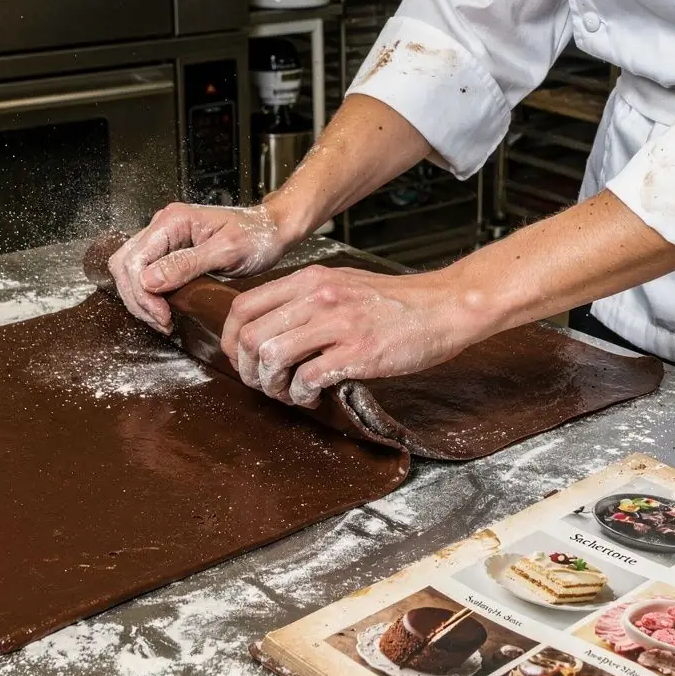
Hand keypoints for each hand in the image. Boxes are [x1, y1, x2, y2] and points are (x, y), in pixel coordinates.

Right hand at [108, 201, 289, 333]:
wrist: (272, 230)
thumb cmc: (257, 235)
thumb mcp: (227, 251)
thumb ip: (187, 264)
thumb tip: (148, 281)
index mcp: (173, 220)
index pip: (135, 259)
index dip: (141, 293)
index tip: (162, 316)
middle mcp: (163, 225)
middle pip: (125, 265)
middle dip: (137, 299)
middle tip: (162, 322)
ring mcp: (165, 237)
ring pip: (131, 271)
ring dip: (140, 299)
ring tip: (163, 321)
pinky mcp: (170, 251)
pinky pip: (146, 274)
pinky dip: (149, 295)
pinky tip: (164, 310)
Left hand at [219, 263, 487, 407]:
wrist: (443, 307)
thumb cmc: (395, 302)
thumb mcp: (342, 283)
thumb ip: (305, 298)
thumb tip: (270, 327)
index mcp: (309, 279)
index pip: (242, 307)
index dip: (232, 341)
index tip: (243, 361)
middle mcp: (318, 296)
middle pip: (250, 337)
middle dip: (248, 371)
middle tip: (265, 384)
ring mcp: (338, 323)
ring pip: (271, 357)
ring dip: (272, 385)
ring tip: (289, 392)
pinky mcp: (358, 352)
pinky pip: (307, 378)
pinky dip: (301, 395)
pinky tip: (314, 396)